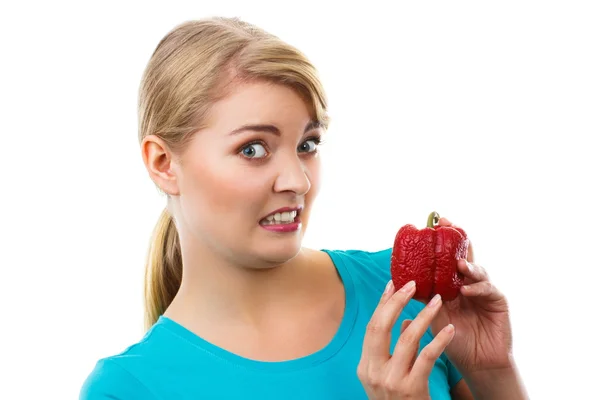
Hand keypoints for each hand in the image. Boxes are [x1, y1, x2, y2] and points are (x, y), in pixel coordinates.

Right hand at [357, 280, 455, 398]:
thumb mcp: (389, 377)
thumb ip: (394, 350)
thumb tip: (404, 321)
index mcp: (365, 366)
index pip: (372, 327)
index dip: (382, 304)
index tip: (392, 284)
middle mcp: (373, 372)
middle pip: (380, 326)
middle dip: (396, 302)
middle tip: (412, 283)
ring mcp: (391, 381)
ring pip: (406, 338)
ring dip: (422, 315)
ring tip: (437, 300)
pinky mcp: (411, 389)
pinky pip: (427, 357)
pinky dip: (439, 340)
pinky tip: (450, 328)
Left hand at [429, 217, 513, 374]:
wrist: (476, 363)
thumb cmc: (452, 341)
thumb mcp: (432, 316)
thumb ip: (423, 298)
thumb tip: (397, 283)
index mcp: (451, 284)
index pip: (446, 257)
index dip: (442, 240)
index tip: (434, 223)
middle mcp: (468, 283)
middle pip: (464, 255)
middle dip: (457, 238)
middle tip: (447, 224)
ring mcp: (484, 290)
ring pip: (477, 270)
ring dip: (467, 265)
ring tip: (457, 265)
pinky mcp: (497, 301)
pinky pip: (488, 289)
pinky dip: (477, 288)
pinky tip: (466, 290)